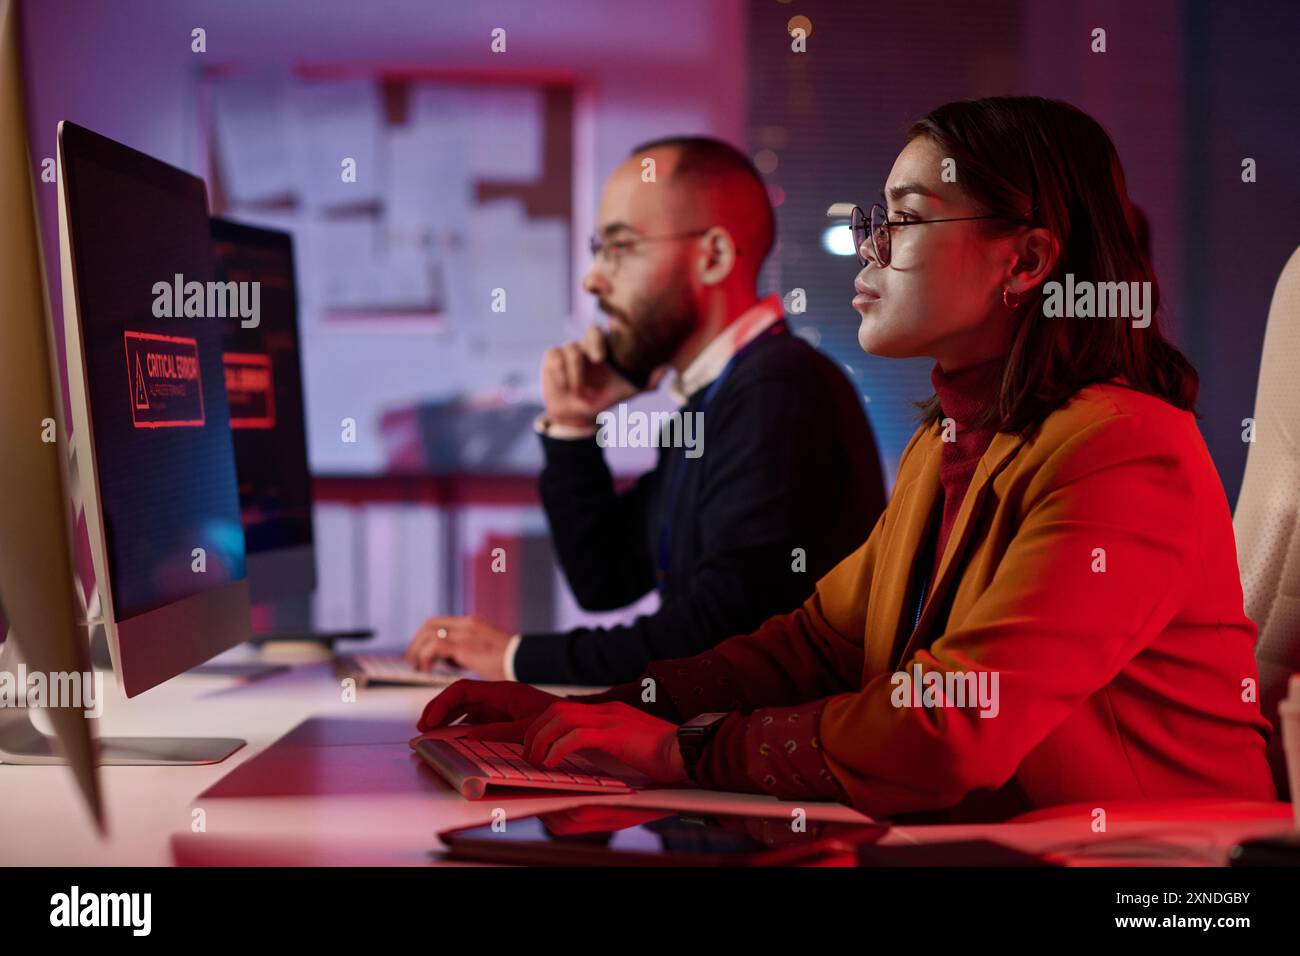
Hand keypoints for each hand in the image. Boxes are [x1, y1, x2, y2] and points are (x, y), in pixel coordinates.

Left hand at [405, 614, 511, 680]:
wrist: (528, 662)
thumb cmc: (512, 663)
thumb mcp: (488, 652)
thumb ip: (469, 651)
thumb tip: (451, 660)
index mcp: (474, 623)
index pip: (440, 623)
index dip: (424, 637)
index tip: (418, 654)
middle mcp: (468, 623)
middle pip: (430, 624)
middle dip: (416, 643)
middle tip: (411, 661)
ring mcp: (467, 632)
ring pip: (429, 631)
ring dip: (417, 650)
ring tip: (416, 668)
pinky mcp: (466, 646)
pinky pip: (435, 646)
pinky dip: (425, 657)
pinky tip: (427, 671)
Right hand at [415, 679, 561, 741]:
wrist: (577, 720)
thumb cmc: (557, 722)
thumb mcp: (528, 729)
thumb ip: (498, 732)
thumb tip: (468, 735)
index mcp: (503, 691)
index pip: (463, 689)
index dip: (442, 704)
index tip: (428, 721)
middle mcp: (498, 694)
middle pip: (460, 696)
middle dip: (439, 710)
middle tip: (422, 729)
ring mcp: (500, 704)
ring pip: (465, 706)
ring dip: (447, 718)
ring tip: (431, 733)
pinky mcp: (503, 714)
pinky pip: (475, 716)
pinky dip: (460, 725)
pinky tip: (452, 736)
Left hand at [522, 701, 688, 785]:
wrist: (688, 752)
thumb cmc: (663, 757)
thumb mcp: (629, 746)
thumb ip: (608, 746)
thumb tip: (586, 760)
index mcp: (609, 712)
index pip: (565, 709)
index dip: (543, 727)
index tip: (534, 746)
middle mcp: (607, 710)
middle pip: (555, 710)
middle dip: (535, 732)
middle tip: (529, 754)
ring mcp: (610, 719)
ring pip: (560, 719)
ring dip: (541, 740)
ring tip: (536, 760)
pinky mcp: (614, 734)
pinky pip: (575, 736)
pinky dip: (557, 749)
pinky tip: (552, 762)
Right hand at [540, 326, 644, 427]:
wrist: (581, 415)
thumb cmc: (607, 397)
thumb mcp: (629, 391)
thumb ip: (649, 382)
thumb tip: (666, 369)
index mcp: (610, 348)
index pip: (613, 328)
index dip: (614, 322)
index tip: (619, 331)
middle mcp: (591, 345)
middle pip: (592, 332)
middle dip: (595, 342)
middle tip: (599, 359)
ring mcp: (571, 350)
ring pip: (571, 348)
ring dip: (576, 372)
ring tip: (579, 391)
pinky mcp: (553, 358)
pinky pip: (554, 355)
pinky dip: (559, 370)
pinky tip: (565, 384)